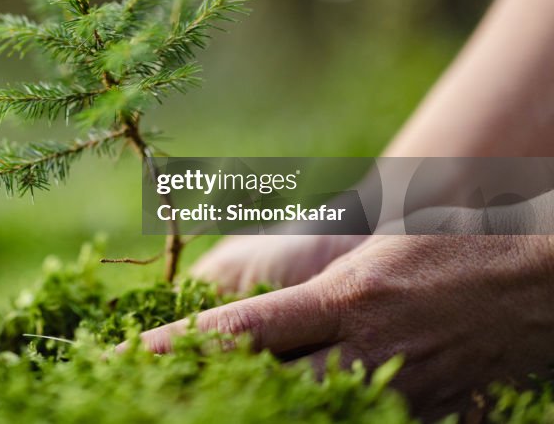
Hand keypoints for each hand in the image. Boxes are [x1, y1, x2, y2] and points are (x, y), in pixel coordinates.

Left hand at [129, 235, 553, 418]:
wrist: (544, 280)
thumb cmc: (451, 244)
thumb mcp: (375, 245)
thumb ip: (314, 281)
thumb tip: (246, 296)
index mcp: (345, 299)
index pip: (247, 330)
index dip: (184, 347)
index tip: (137, 355)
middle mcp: (366, 352)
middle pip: (271, 389)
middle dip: (217, 396)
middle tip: (163, 397)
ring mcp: (402, 394)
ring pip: (316, 418)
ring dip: (268, 413)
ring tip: (219, 405)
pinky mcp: (436, 421)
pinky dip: (331, 420)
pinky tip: (304, 412)